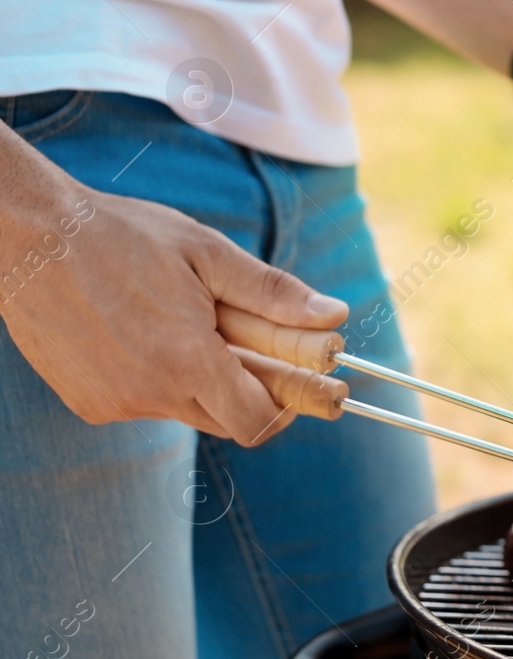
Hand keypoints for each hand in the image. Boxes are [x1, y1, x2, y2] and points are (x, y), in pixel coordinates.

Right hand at [0, 176, 347, 445]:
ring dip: (204, 380)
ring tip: (187, 322)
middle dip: (252, 388)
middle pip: (228, 419)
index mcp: (187, 361)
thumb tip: (335, 316)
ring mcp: (114, 403)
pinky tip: (144, 332)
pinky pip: (145, 402)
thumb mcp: (209, 254)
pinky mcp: (88, 402)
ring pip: (186, 410)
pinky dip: (160, 377)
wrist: (28, 237)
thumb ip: (274, 295)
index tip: (310, 382)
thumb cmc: (123, 237)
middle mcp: (150, 394)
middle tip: (254, 343)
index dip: (290, 404)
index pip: (259, 421)